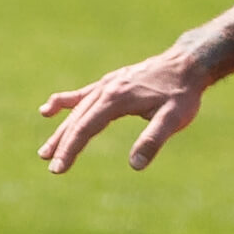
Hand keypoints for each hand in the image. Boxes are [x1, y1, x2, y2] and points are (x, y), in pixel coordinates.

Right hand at [37, 47, 206, 173]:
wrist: (188, 64)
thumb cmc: (182, 93)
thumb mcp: (174, 118)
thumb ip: (154, 140)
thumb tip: (135, 166)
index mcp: (116, 99)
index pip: (85, 128)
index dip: (70, 149)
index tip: (59, 169)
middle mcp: (106, 89)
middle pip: (77, 120)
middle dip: (62, 144)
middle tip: (51, 166)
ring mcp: (107, 84)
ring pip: (77, 110)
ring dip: (61, 130)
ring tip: (45, 152)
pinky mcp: (112, 82)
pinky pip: (83, 94)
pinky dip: (65, 102)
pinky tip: (49, 110)